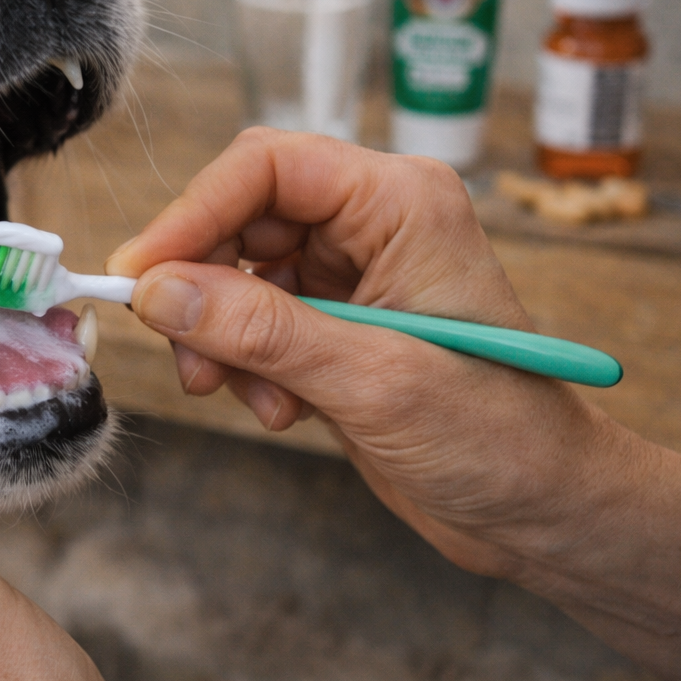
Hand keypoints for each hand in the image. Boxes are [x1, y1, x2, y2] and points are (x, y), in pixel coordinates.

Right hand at [106, 127, 680, 680]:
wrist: (540, 512)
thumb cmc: (499, 436)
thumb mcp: (373, 381)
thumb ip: (261, 331)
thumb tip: (158, 292)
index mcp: (400, 204)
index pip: (268, 168)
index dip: (193, 212)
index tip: (139, 273)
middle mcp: (372, 226)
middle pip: (240, 217)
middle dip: (201, 285)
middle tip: (179, 349)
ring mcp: (350, 276)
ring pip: (235, 273)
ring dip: (219, 336)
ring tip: (242, 394)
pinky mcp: (331, 326)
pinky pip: (249, 322)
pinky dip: (241, 365)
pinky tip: (280, 409)